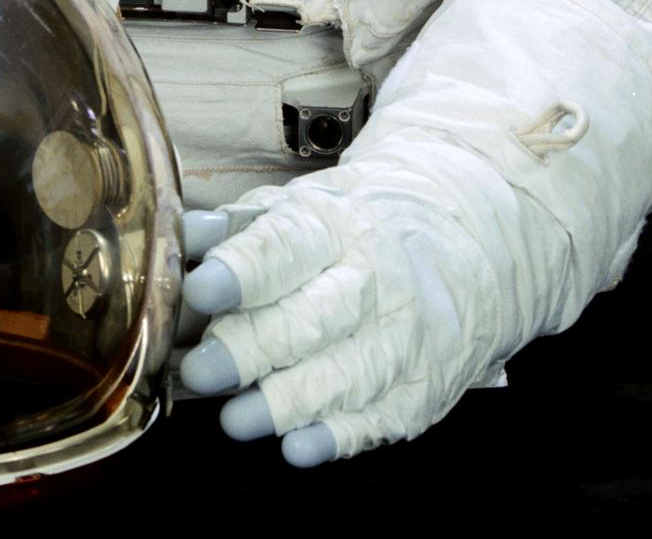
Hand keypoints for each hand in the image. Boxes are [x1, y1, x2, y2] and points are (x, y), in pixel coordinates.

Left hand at [178, 167, 505, 466]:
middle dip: (250, 349)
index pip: (287, 247)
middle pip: (309, 320)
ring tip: (233, 419)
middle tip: (199, 371)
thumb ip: (240, 229)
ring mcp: (407, 337)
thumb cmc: (363, 223)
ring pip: (342, 377)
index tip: (200, 290)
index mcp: (338, 222)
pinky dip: (336, 437)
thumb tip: (180, 240)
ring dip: (284, 404)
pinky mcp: (424, 388)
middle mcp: (378, 279)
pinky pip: (378, 420)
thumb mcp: (306, 203)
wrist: (471, 241)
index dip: (242, 271)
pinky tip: (297, 447)